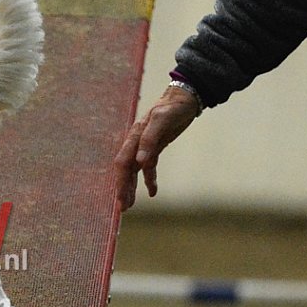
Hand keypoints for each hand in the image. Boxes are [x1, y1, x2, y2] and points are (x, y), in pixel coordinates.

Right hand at [115, 84, 200, 209]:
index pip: (123, 163)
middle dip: (123, 188)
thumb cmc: (173, 107)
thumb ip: (149, 140)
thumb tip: (139, 161)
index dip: (120, 181)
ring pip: (135, 171)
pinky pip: (148, 168)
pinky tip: (152, 192)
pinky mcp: (155, 148)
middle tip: (123, 208)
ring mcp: (145, 146)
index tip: (120, 198)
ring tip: (130, 204)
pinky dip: (149, 180)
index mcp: (135, 136)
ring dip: (132, 187)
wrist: (185, 97)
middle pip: (126, 170)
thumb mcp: (162, 120)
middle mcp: (136, 143)